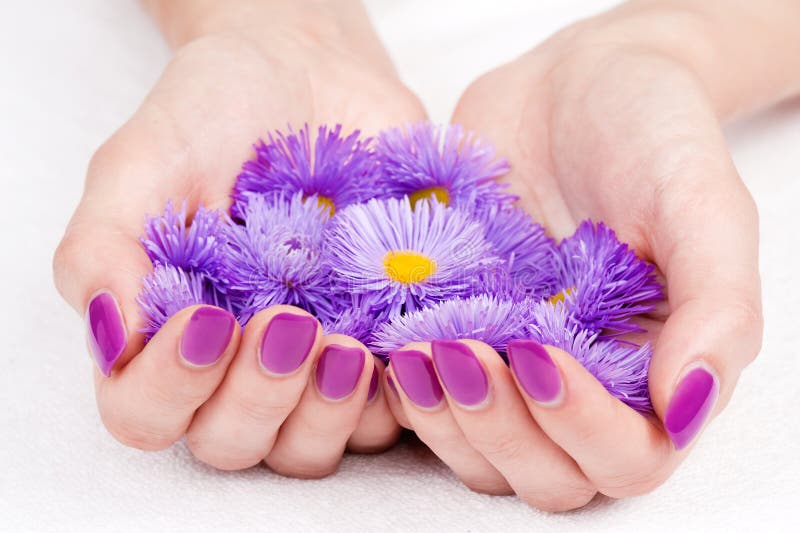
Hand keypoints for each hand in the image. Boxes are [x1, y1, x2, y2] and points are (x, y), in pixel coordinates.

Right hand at [53, 0, 423, 474]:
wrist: (309, 73)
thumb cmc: (213, 114)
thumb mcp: (141, 164)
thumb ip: (104, 249)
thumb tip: (114, 339)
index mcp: (165, 332)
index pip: (145, 412)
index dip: (170, 389)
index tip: (206, 318)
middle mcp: (235, 364)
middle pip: (233, 443)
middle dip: (258, 399)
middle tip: (287, 322)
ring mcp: (310, 363)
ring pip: (310, 447)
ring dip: (328, 413)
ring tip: (347, 345)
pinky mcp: (378, 343)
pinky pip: (392, 410)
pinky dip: (399, 390)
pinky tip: (405, 340)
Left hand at [383, 3, 765, 509]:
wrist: (574, 84)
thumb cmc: (652, 135)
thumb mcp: (702, 204)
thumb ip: (716, 306)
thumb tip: (686, 406)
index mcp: (652, 370)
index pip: (624, 457)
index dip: (579, 426)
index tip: (536, 350)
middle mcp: (584, 385)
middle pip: (544, 474)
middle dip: (496, 425)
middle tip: (459, 348)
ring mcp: (515, 367)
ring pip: (478, 453)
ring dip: (442, 416)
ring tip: (413, 347)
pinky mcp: (461, 335)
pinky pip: (426, 402)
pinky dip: (401, 388)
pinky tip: (386, 341)